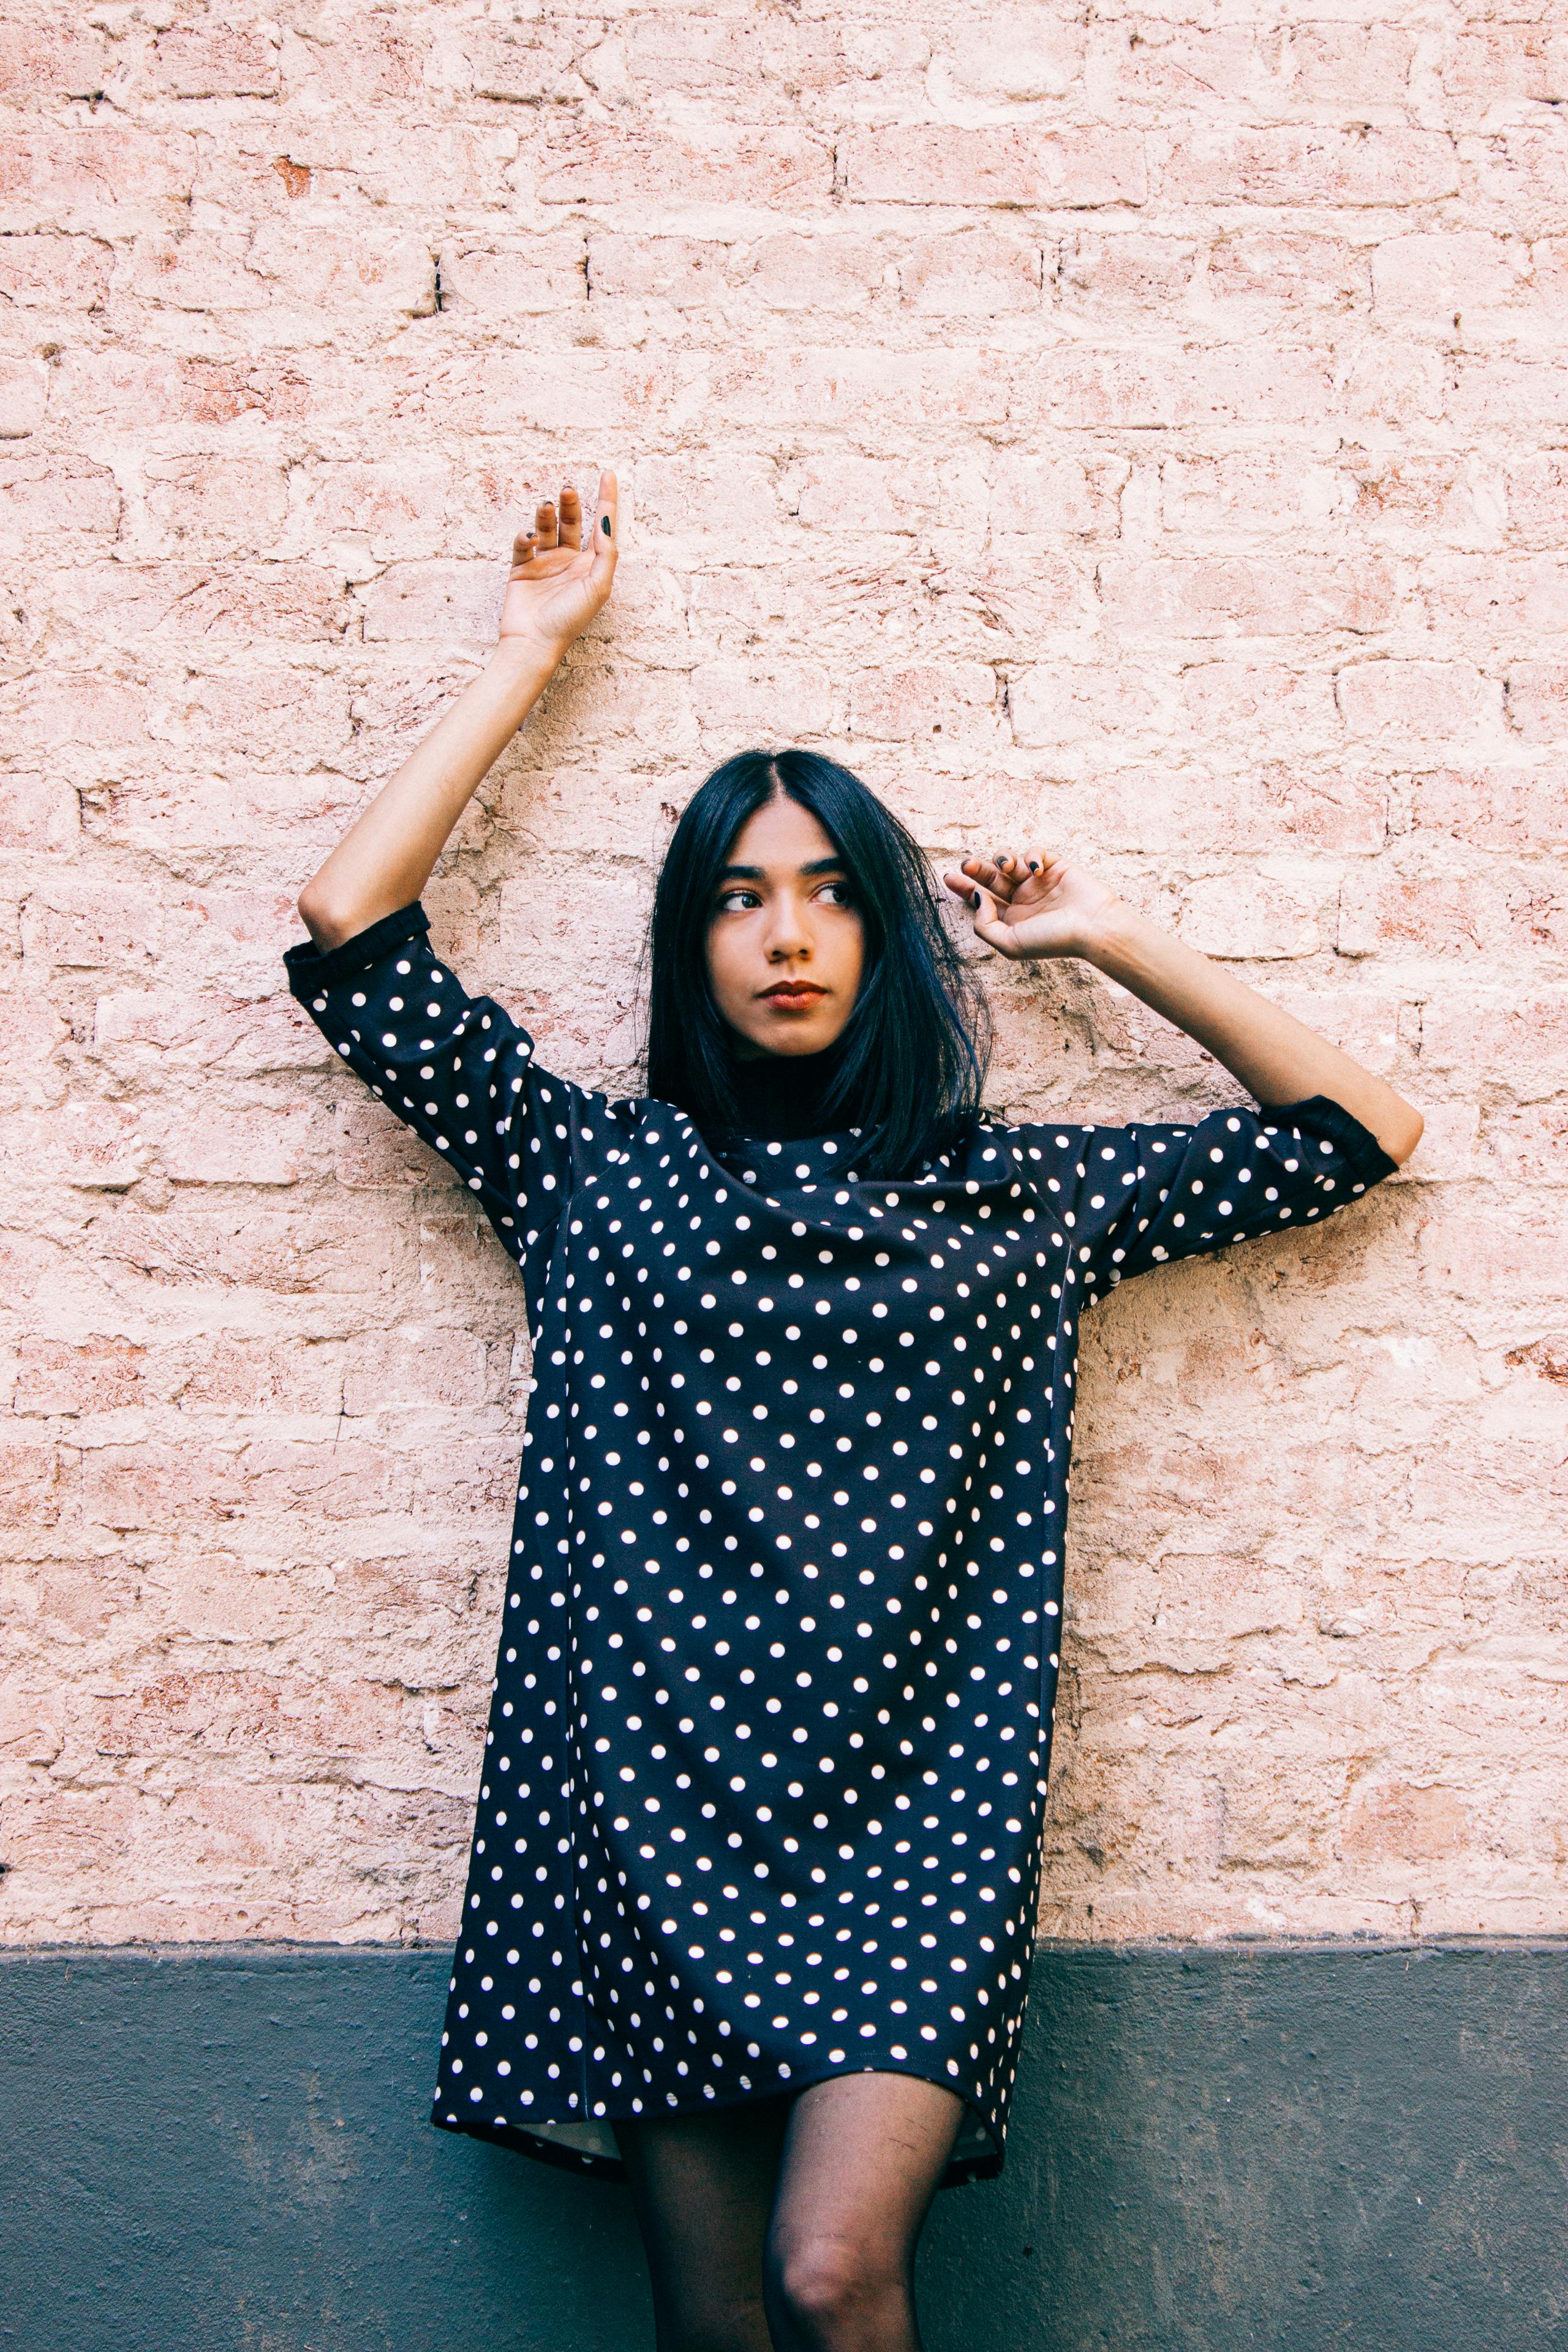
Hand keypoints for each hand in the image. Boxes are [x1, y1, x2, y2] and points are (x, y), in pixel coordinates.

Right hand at [497, 471, 618, 658]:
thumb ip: (606, 554)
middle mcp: (569, 562)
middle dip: (570, 504)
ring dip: (546, 515)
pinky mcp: (522, 569)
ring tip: (544, 506)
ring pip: (547, 528)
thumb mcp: (598, 587)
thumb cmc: (569, 619)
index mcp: (590, 566)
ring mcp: (545, 564)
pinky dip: (525, 537)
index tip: (608, 473)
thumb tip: (607, 523)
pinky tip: (528, 538)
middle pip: (572, 522)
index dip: (606, 500)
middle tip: (567, 488)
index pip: (600, 526)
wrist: (533, 642)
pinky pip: (523, 545)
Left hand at [940, 847, 1123, 962]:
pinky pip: (1035, 853)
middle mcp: (1023, 900)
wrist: (1094, 927)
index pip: (982, 900)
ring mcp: (1038, 883)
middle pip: (990, 878)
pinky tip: (1034, 869)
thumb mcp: (1010, 943)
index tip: (949, 878)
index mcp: (1012, 920)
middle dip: (976, 870)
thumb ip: (985, 925)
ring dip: (1002, 859)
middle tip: (966, 864)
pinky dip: (1031, 856)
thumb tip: (977, 898)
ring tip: (1006, 866)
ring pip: (1010, 862)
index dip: (964, 888)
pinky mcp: (1055, 866)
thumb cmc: (1054, 940)